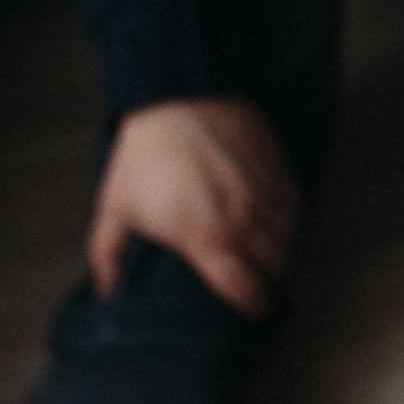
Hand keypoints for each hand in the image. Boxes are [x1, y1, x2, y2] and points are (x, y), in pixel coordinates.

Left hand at [89, 96, 296, 318]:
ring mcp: (263, 190)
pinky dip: (290, 217)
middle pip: (274, 265)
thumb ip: (108, 255)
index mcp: (204, 236)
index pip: (243, 289)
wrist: (175, 92)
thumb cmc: (144, 152)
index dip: (252, 307)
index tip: (251, 310)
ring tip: (269, 251)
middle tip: (259, 280)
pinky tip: (276, 218)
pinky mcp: (276, 164)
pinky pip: (295, 202)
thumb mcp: (116, 207)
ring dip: (281, 249)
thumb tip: (108, 290)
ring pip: (290, 235)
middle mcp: (241, 218)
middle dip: (268, 278)